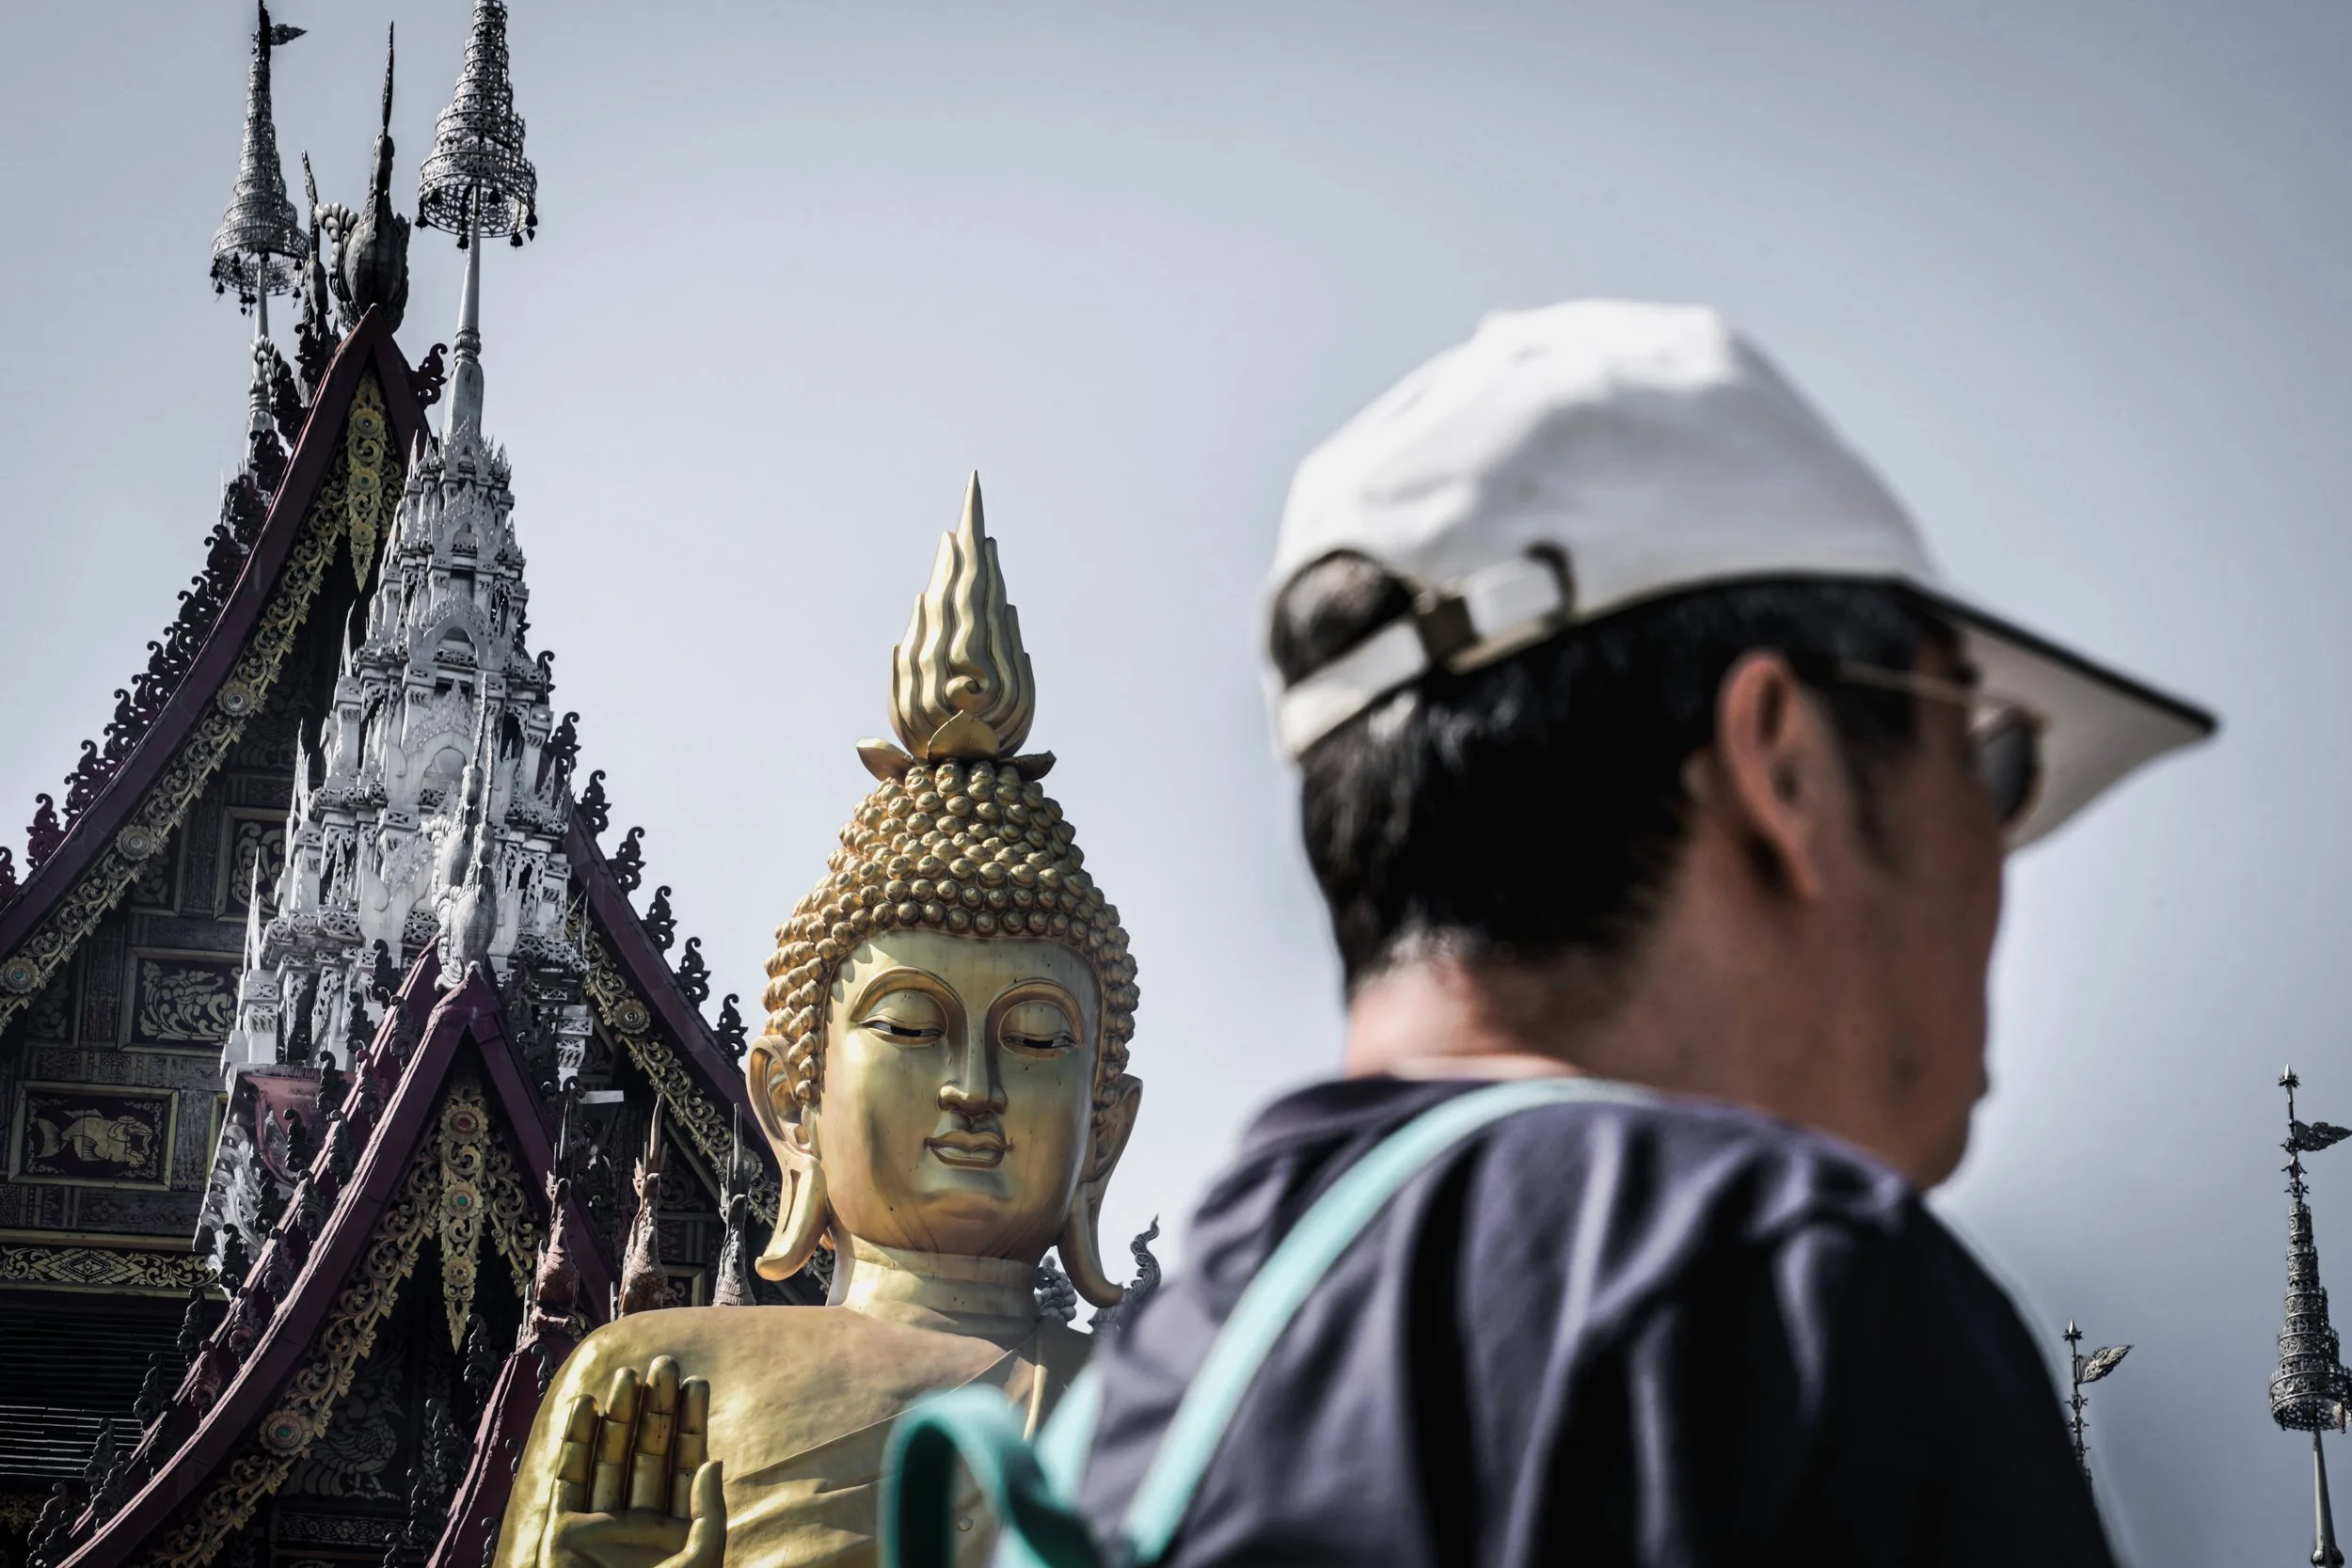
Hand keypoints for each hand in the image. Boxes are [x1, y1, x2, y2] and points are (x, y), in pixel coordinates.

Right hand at [540, 1356, 724, 1567]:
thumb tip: (712, 1463)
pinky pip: (568, 1478)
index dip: (691, 1423)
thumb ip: (709, 1517)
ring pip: (610, 1458)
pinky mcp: (562, 1536)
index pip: (687, 1465)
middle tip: (663, 1363)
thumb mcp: (700, 1564)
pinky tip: (583, 1406)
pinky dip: (573, 1441)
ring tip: (627, 1374)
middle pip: (648, 1454)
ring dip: (617, 1416)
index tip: (696, 1382)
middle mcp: (639, 1526)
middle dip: (655, 1409)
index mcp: (677, 1533)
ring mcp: (599, 1528)